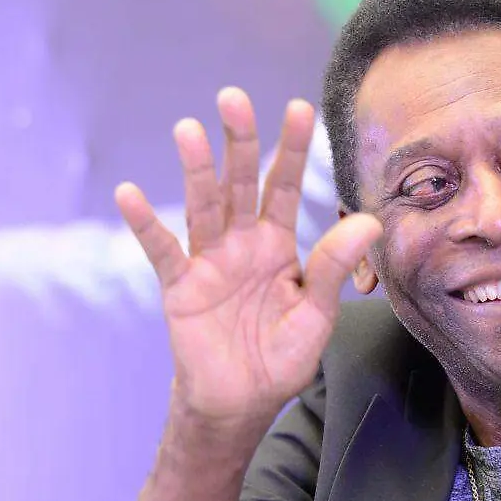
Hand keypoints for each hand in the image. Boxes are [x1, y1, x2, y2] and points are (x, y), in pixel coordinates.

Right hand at [116, 87, 380, 432]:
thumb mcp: (317, 313)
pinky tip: (130, 194)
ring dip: (196, 170)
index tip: (300, 107)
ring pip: (203, 206)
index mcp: (279, 245)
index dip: (293, 150)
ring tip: (189, 129)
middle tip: (233, 98)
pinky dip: (146, 223)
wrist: (242, 402)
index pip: (287, 187)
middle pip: (241, 183)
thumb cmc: (281, 356)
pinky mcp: (180, 286)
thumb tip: (370, 222)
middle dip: (239, 142)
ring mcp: (209, 261)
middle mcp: (242, 243)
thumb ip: (335, 267)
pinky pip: (162, 250)